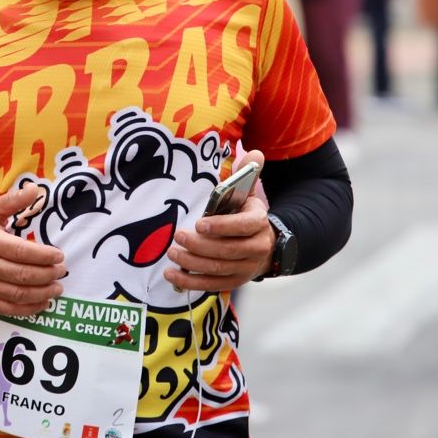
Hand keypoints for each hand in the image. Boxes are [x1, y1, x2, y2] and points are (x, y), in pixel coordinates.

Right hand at [0, 184, 65, 316]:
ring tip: (57, 289)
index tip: (59, 256)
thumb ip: (12, 201)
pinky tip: (42, 303)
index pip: (21, 251)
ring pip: (18, 294)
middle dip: (47, 275)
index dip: (44, 256)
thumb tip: (35, 189)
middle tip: (61, 271)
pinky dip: (28, 309)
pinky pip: (8, 309)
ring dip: (42, 293)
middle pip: (23, 274)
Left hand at [164, 149, 273, 292]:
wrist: (265, 244)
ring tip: (172, 253)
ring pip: (218, 268)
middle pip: (227, 250)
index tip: (199, 224)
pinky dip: (190, 282)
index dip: (221, 227)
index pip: (243, 227)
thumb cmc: (247, 215)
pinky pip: (212, 284)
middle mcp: (256, 248)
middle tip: (177, 236)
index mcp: (259, 222)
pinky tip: (171, 275)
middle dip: (200, 245)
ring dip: (192, 262)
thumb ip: (248, 175)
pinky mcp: (234, 281)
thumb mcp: (249, 194)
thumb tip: (255, 153)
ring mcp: (246, 268)